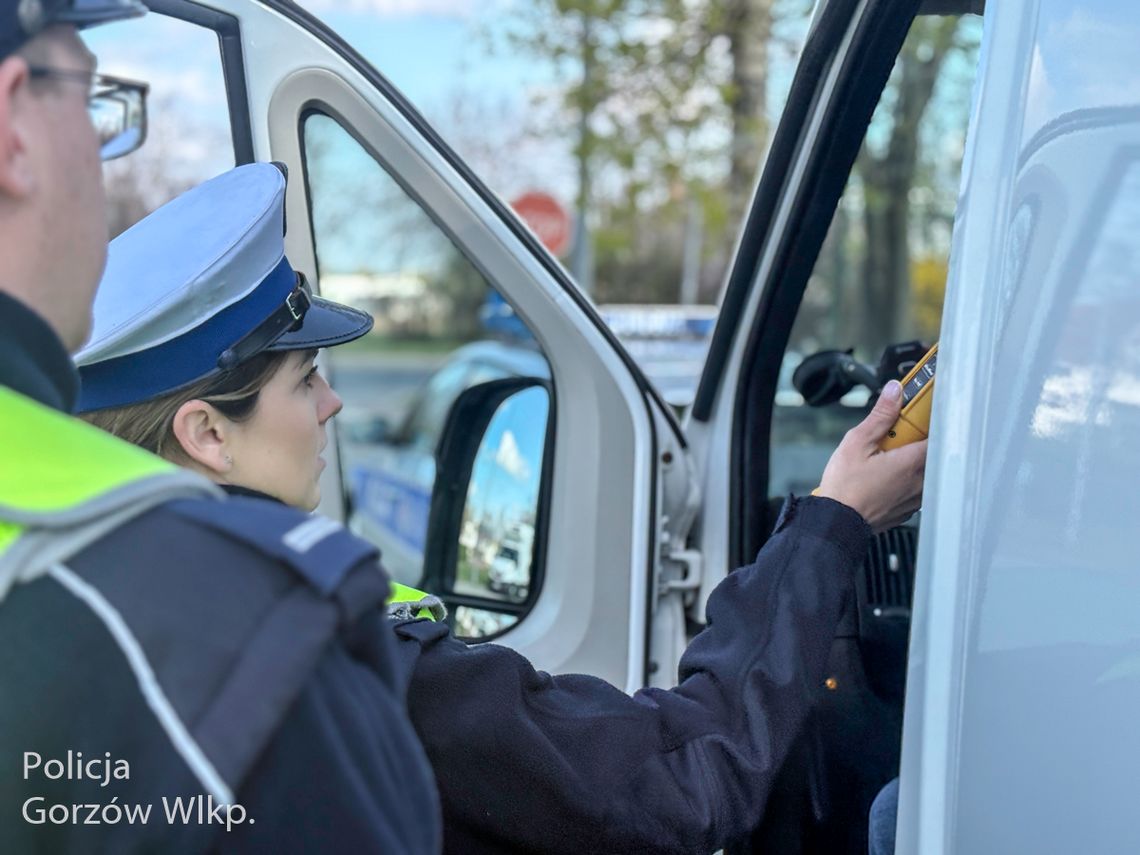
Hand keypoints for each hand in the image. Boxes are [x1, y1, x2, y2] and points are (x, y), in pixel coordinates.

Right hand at [816, 380, 927, 532]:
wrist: (837, 522)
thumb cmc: (845, 487)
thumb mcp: (857, 442)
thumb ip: (881, 415)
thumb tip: (894, 392)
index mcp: (912, 462)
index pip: (936, 433)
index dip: (927, 421)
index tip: (916, 415)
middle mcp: (920, 482)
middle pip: (930, 452)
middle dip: (914, 441)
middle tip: (892, 438)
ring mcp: (915, 499)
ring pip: (924, 472)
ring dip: (911, 462)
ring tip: (885, 459)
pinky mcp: (907, 510)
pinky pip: (915, 489)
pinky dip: (905, 480)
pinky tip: (883, 478)